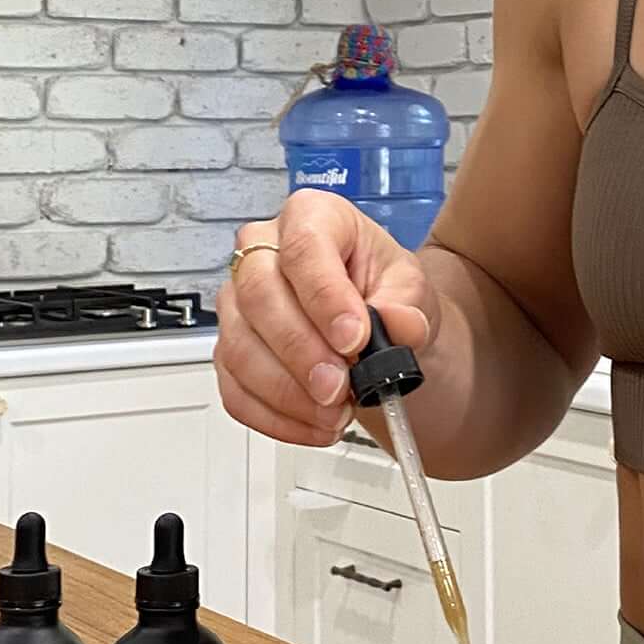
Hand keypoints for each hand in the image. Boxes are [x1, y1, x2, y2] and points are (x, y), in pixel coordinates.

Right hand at [213, 191, 437, 445]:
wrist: (380, 330)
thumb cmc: (386, 294)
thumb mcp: (413, 289)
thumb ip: (408, 305)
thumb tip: (398, 324)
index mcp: (311, 217)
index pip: (302, 247)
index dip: (324, 296)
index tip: (354, 338)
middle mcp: (263, 252)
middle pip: (259, 295)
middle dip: (301, 350)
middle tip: (339, 386)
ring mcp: (238, 303)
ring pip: (239, 347)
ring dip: (288, 392)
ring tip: (335, 412)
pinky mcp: (230, 351)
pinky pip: (235, 389)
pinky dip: (275, 417)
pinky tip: (314, 426)